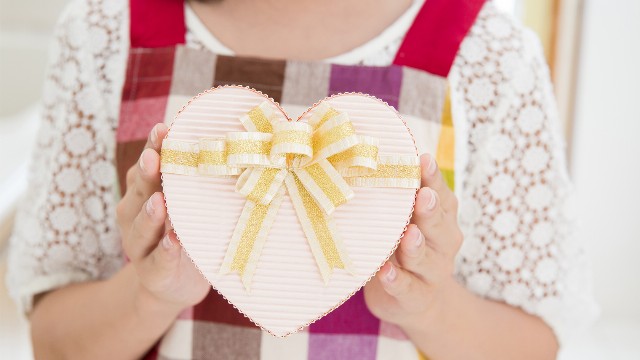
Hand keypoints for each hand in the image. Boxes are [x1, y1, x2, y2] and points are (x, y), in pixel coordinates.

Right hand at [116, 123, 209, 311]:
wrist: (175, 285)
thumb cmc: (186, 233)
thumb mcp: (188, 205)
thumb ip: (195, 182)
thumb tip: (227, 145)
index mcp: (143, 194)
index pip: (147, 167)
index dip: (153, 148)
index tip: (163, 129)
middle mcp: (134, 217)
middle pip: (139, 192)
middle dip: (146, 174)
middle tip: (155, 157)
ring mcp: (140, 246)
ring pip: (140, 228)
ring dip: (150, 215)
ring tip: (159, 201)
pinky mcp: (152, 273)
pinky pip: (158, 260)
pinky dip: (165, 250)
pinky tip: (173, 241)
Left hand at [364, 153, 462, 329]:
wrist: (418, 303)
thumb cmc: (405, 247)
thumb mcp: (406, 220)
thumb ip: (398, 197)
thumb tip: (372, 158)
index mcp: (442, 218)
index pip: (440, 195)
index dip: (433, 178)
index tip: (424, 160)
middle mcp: (443, 243)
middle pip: (439, 225)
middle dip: (430, 210)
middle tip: (423, 195)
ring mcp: (432, 272)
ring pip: (425, 258)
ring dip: (416, 246)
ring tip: (409, 234)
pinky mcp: (416, 297)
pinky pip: (408, 288)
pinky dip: (396, 281)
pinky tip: (385, 272)